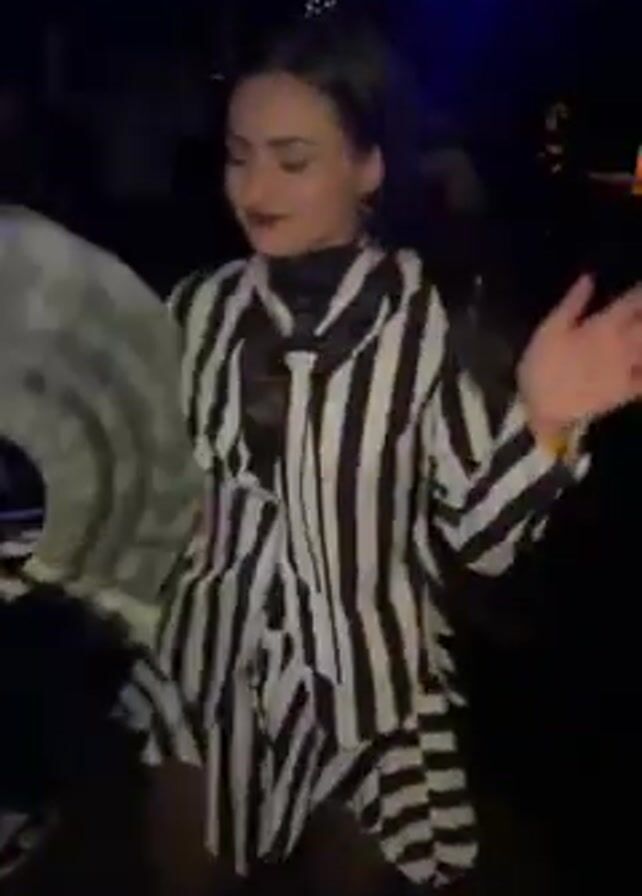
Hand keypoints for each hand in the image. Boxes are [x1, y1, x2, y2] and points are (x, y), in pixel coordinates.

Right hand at [517, 275, 641, 440]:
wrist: (542, 409)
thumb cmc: (541, 366)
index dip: (640, 292)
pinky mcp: (627, 390)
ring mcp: (628, 368)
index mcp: (603, 326)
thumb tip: (589, 277)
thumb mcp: (549, 329)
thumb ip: (572, 302)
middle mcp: (622, 344)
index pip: (633, 301)